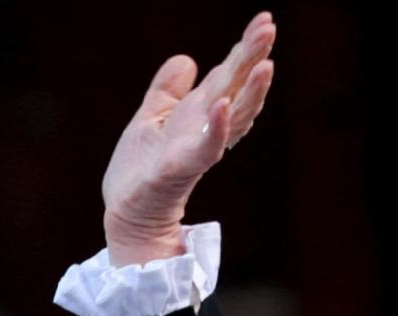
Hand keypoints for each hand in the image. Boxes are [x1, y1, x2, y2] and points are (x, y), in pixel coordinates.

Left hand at [101, 12, 275, 266]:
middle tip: (269, 28)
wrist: (127, 212)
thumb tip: (187, 59)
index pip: (227, 75)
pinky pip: (204, 149)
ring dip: (249, 91)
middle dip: (253, 58)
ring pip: (233, 117)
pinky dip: (216, 128)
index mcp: (197, 113)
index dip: (245, 49)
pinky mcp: (180, 170)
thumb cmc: (142, 169)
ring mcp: (195, 149)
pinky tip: (223, 106)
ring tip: (264, 63)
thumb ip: (168, 90)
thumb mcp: (151, 119)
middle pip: (236, 89)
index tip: (264, 20)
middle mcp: (203, 128)